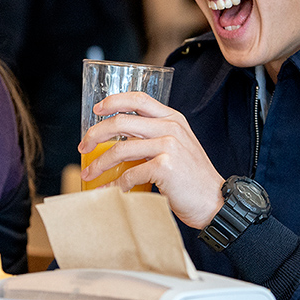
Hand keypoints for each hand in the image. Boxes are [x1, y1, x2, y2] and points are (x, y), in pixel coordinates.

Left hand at [78, 91, 224, 228]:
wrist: (214, 201)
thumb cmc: (193, 178)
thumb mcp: (178, 147)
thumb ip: (155, 136)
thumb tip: (120, 140)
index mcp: (173, 119)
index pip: (138, 98)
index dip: (113, 101)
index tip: (96, 110)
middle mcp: (171, 128)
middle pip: (121, 122)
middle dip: (95, 134)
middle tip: (84, 146)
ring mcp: (169, 146)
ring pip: (120, 149)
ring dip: (99, 163)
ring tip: (90, 173)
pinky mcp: (165, 167)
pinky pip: (130, 174)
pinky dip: (117, 184)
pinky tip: (113, 190)